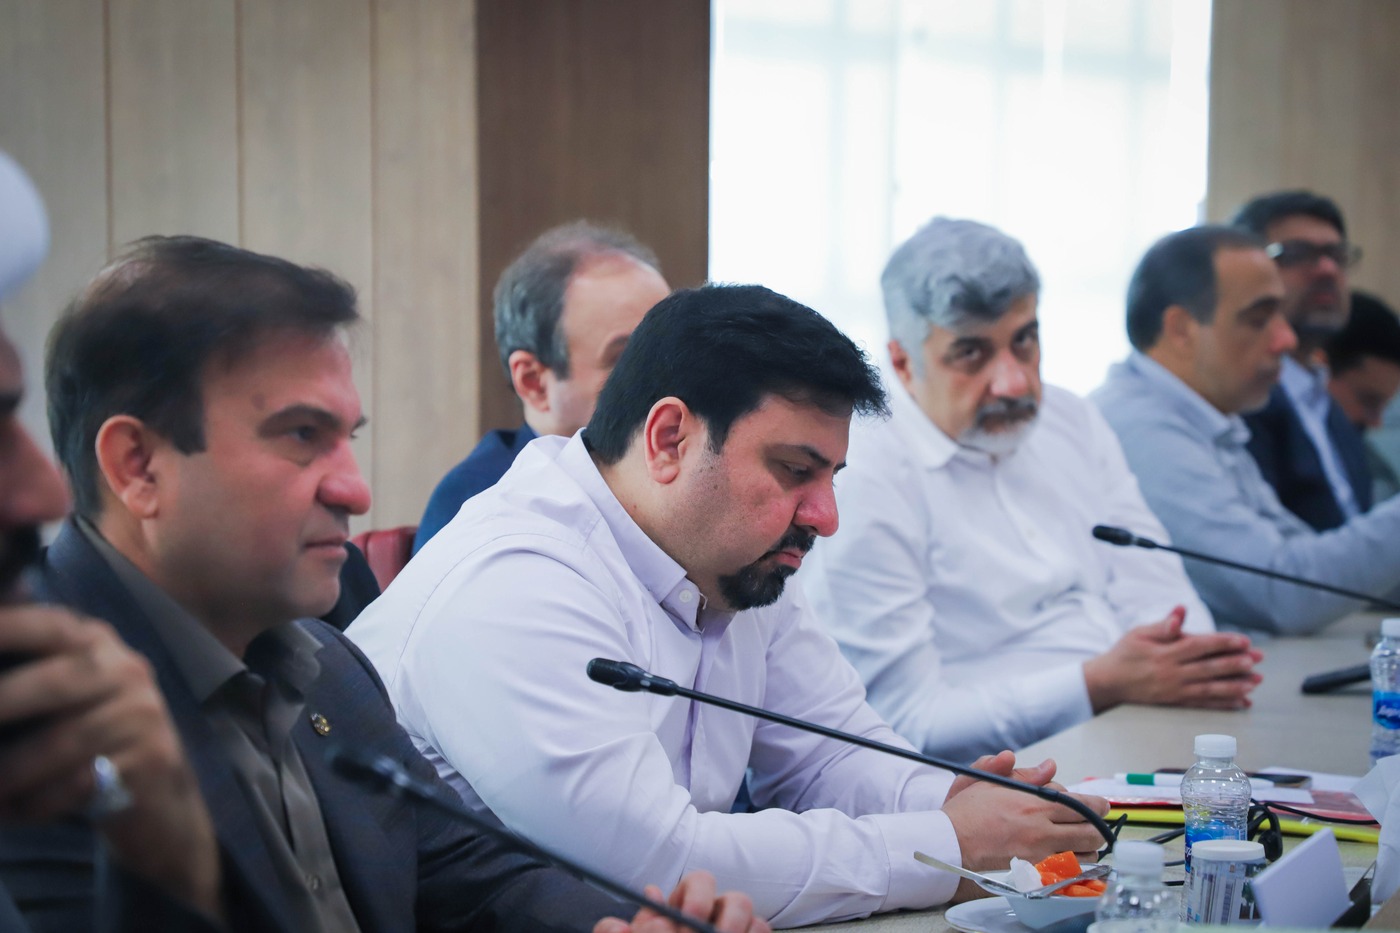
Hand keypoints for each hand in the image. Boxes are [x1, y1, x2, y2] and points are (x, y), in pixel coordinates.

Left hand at [0, 604, 220, 919]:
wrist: (160, 798)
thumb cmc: (89, 744)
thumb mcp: (64, 698)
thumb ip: (27, 673)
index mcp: (97, 644)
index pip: (49, 627)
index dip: (8, 631)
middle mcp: (127, 670)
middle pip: (55, 684)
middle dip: (2, 706)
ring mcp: (144, 714)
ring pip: (63, 742)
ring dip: (11, 773)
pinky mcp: (153, 759)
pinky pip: (81, 782)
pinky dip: (37, 803)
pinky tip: (16, 811)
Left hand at [593, 871, 769, 932]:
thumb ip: (613, 932)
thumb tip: (621, 921)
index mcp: (685, 907)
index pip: (700, 882)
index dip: (698, 897)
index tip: (691, 914)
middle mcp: (716, 918)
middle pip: (738, 901)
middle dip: (729, 920)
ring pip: (759, 924)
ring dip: (742, 930)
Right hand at [942, 756, 1107, 901]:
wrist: (948, 844)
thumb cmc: (964, 813)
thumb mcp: (988, 780)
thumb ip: (1022, 772)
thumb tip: (1049, 766)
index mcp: (1034, 805)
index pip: (1084, 806)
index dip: (1098, 805)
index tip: (1099, 806)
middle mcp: (1042, 831)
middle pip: (1091, 833)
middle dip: (1097, 828)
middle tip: (1092, 825)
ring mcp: (1040, 856)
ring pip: (1084, 855)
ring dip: (1086, 848)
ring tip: (1077, 842)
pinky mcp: (1034, 875)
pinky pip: (1068, 873)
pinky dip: (1073, 865)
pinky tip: (1065, 858)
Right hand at [1083, 606, 1262, 711]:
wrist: (1107, 682)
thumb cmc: (1124, 653)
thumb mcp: (1139, 633)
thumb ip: (1164, 625)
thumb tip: (1181, 611)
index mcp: (1165, 653)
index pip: (1199, 646)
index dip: (1223, 643)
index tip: (1243, 641)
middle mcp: (1172, 673)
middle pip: (1209, 668)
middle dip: (1236, 664)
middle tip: (1257, 660)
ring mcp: (1175, 690)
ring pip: (1211, 689)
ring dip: (1235, 686)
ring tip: (1255, 682)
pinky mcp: (1175, 702)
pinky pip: (1204, 704)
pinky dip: (1224, 704)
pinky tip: (1241, 701)